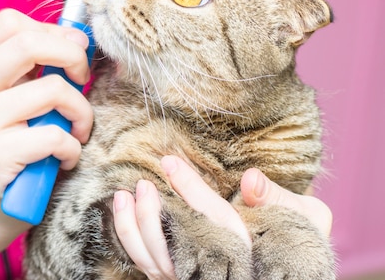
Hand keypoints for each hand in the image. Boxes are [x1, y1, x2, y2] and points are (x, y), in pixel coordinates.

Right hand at [0, 9, 93, 247]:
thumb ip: (33, 66)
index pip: (9, 22)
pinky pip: (55, 135)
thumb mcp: (10, 98)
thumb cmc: (9, 144)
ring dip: (81, 112)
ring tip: (77, 130)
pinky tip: (64, 158)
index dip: (52, 32)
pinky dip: (73, 147)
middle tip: (82, 79)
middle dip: (72, 56)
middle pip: (28, 43)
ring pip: (53, 90)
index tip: (72, 52)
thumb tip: (78, 37)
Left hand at [112, 156, 331, 279]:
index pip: (209, 215)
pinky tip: (122, 211)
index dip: (187, 185)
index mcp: (244, 248)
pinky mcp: (178, 278)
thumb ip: (277, 198)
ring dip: (131, 225)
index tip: (167, 160)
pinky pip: (146, 264)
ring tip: (122, 195)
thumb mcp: (306, 217)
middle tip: (142, 184)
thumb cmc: (299, 239)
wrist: (289, 269)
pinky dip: (129, 239)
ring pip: (152, 259)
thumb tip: (250, 180)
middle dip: (151, 213)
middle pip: (171, 246)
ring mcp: (192, 277)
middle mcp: (215, 268)